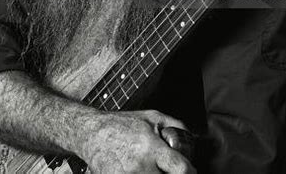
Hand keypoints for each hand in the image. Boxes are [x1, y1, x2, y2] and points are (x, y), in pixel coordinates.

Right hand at [78, 109, 196, 172]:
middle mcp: (140, 166)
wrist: (93, 133)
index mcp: (150, 147)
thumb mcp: (153, 117)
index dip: (190, 172)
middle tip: (168, 168)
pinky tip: (142, 170)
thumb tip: (192, 140)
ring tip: (153, 167)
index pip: (181, 170)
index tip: (189, 171)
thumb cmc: (122, 124)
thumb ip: (176, 126)